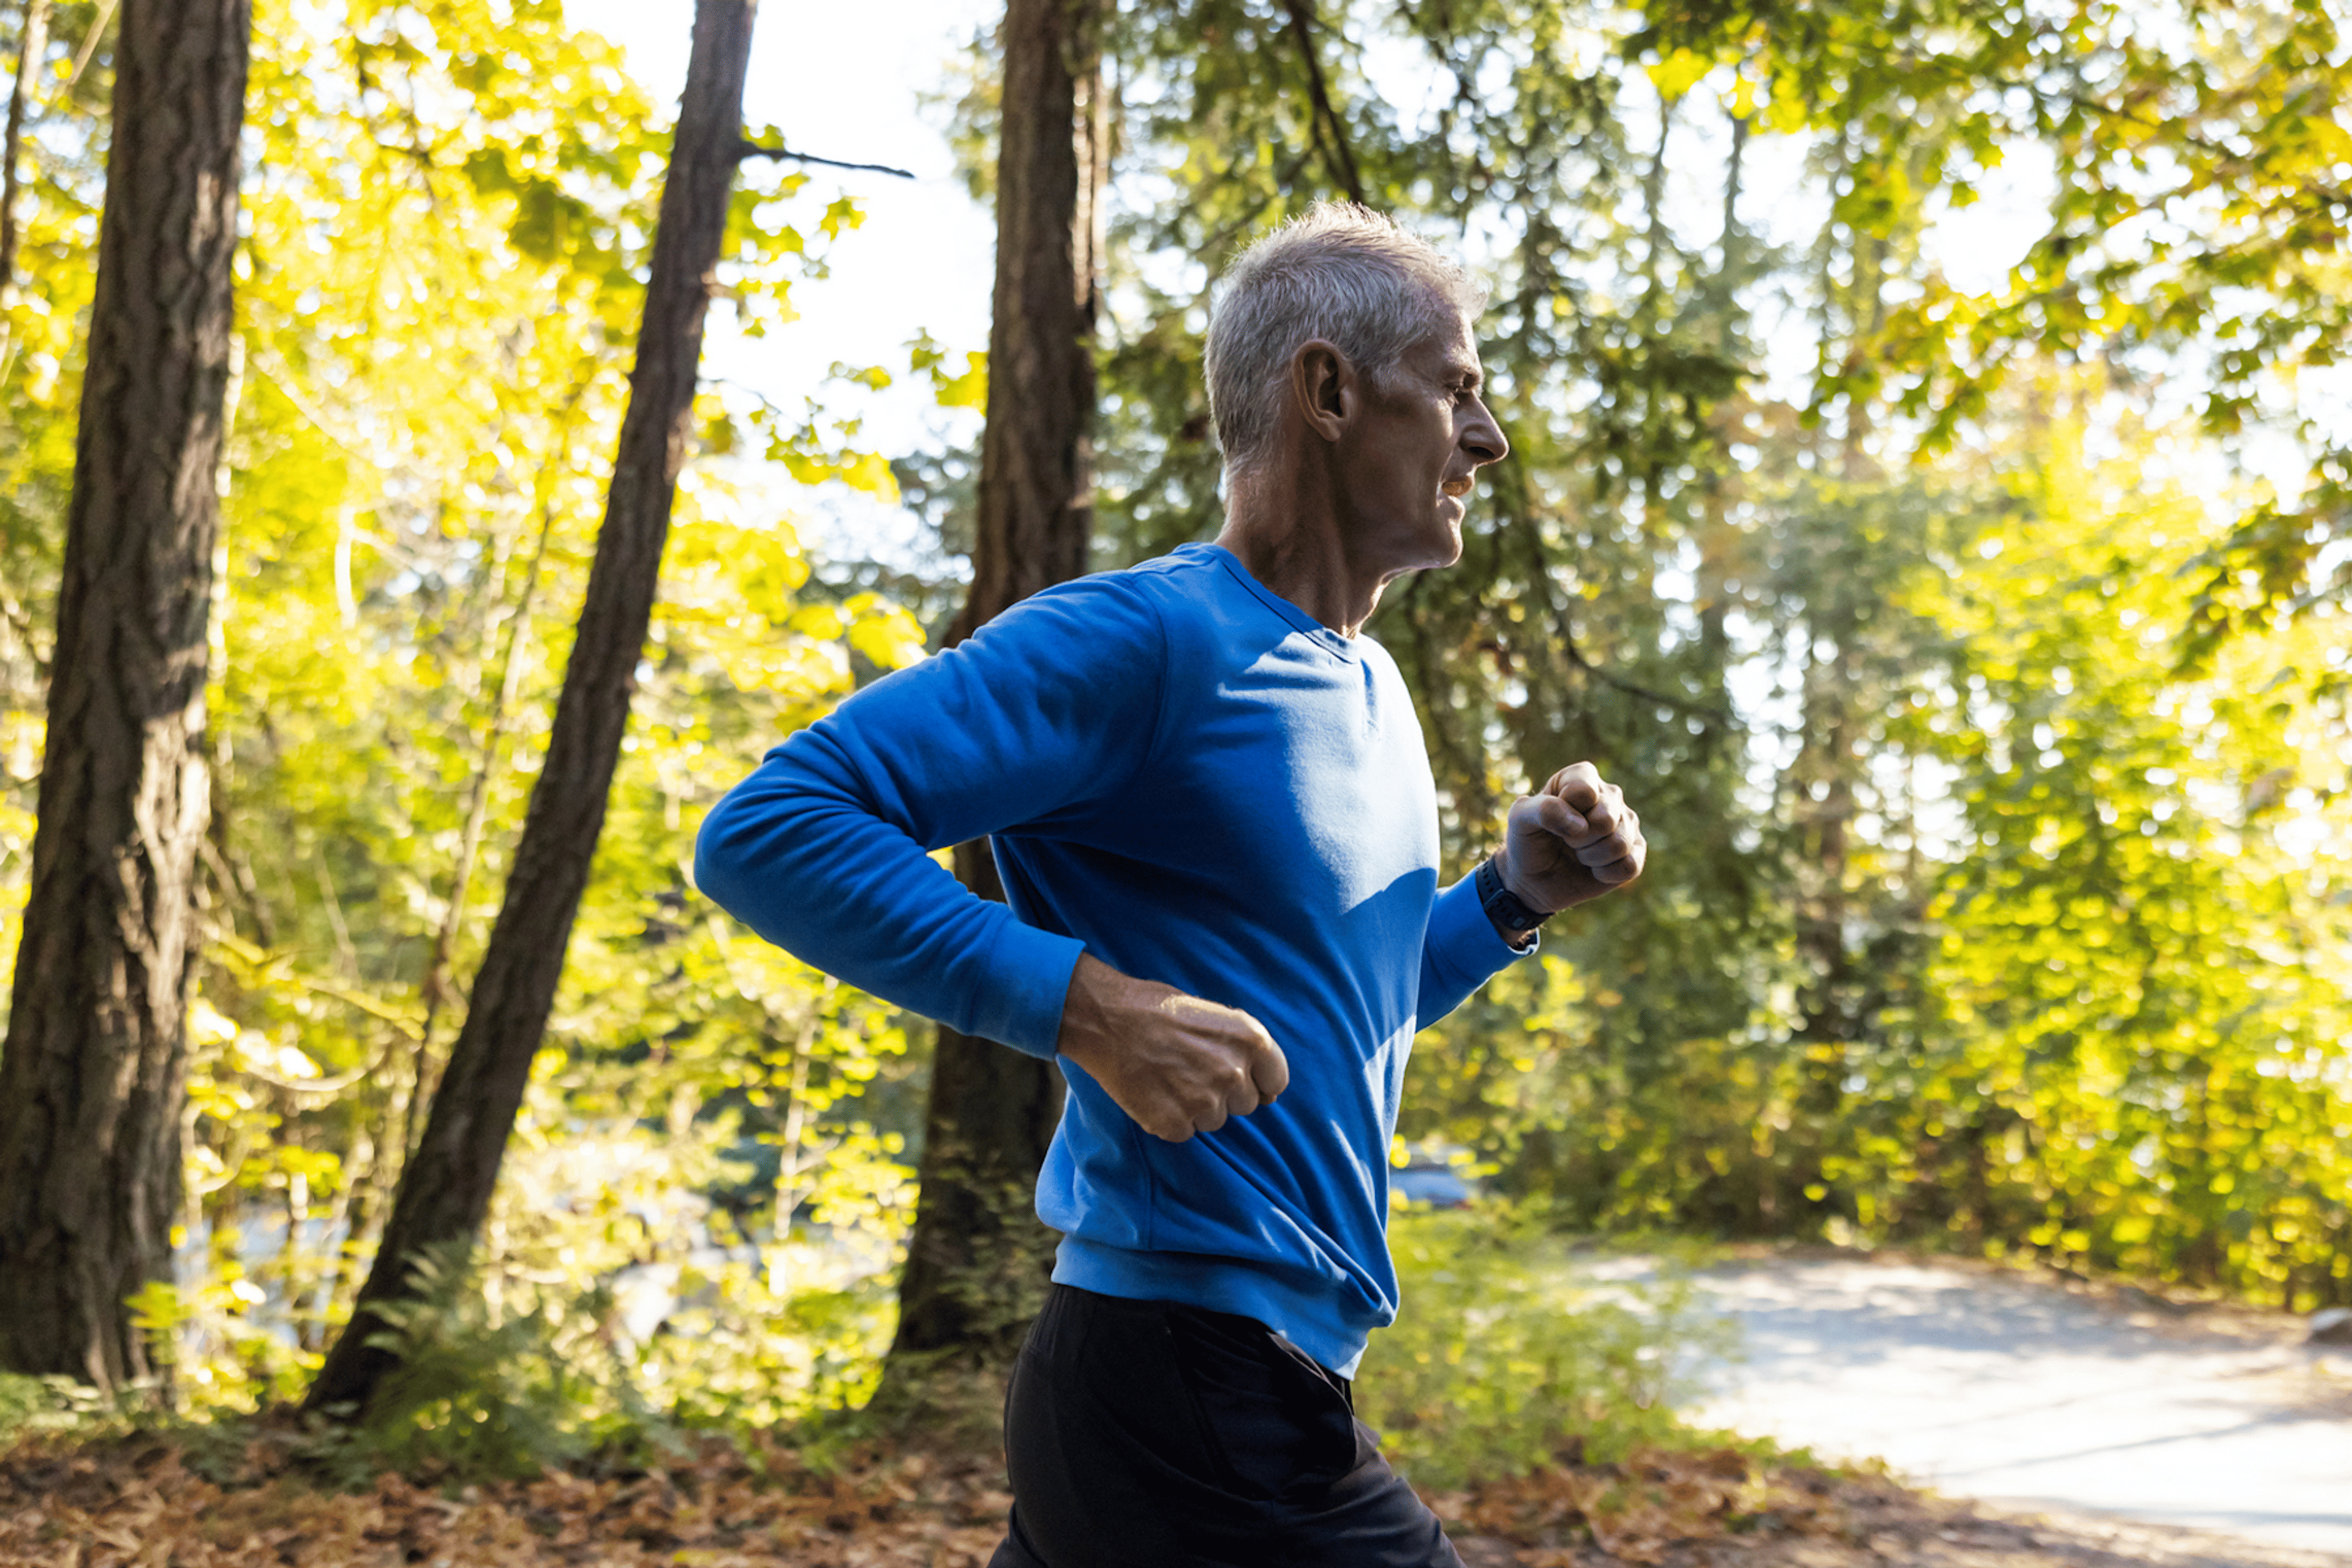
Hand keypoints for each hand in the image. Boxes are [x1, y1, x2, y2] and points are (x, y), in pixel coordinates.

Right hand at [1055, 954, 1290, 1142]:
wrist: (1106, 1020)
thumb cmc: (1158, 1010)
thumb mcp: (1214, 1016)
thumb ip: (1244, 1051)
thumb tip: (1270, 1096)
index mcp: (1251, 1039)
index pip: (1275, 1081)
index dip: (1256, 1081)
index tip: (1235, 1076)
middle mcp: (1233, 1072)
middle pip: (1245, 1104)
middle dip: (1223, 1093)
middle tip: (1189, 1069)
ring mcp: (1205, 1101)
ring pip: (1215, 1120)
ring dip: (1196, 1107)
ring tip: (1168, 1077)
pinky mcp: (1175, 1123)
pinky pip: (1184, 1132)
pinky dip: (1169, 1118)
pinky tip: (1153, 1091)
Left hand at [1495, 761, 1645, 917]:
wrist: (1535, 879)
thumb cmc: (1529, 842)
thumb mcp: (1519, 820)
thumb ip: (1543, 810)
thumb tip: (1581, 825)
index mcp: (1581, 776)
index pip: (1584, 792)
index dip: (1565, 814)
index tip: (1552, 822)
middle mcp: (1610, 795)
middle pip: (1605, 820)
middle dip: (1578, 840)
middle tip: (1567, 841)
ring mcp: (1627, 822)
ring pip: (1619, 844)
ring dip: (1590, 858)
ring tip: (1579, 854)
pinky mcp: (1636, 850)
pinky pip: (1630, 866)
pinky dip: (1606, 874)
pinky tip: (1595, 869)